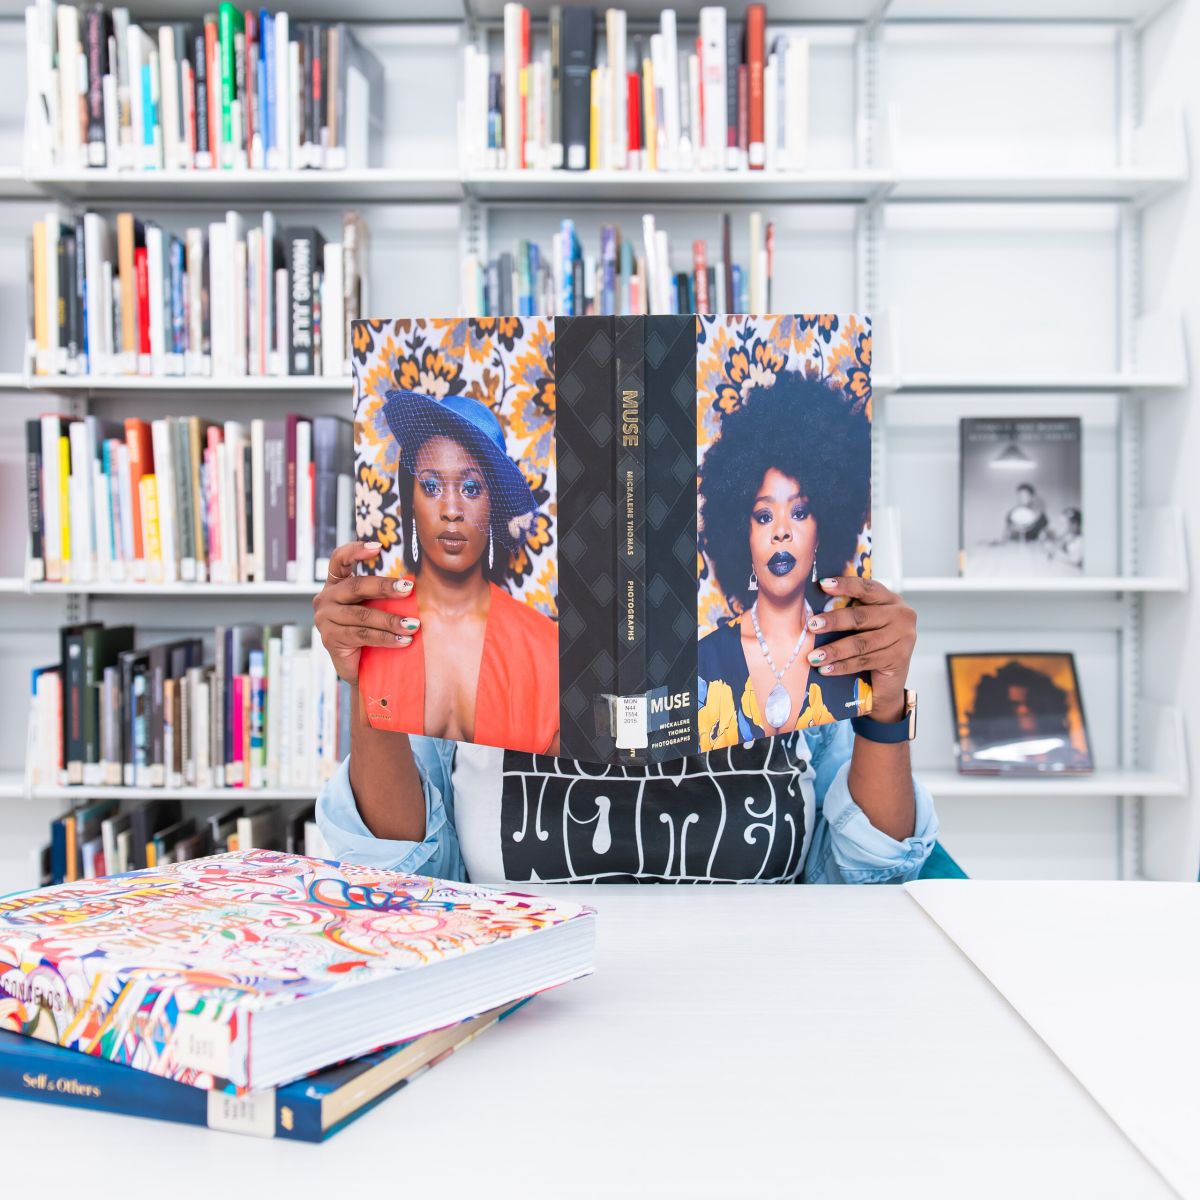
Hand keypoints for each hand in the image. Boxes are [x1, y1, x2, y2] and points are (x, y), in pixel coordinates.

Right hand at [313, 541, 419, 684]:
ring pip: (362, 615)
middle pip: (355, 586)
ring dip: (391, 620)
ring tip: (413, 625)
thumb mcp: (375, 607)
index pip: (339, 559)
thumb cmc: (372, 631)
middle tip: (408, 589)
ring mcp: (325, 619)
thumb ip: (382, 594)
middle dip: (384, 587)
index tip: (378, 547)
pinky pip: (363, 635)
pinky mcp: (330, 638)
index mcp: (336, 584)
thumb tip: (411, 582)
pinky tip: (404, 641)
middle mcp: (326, 598)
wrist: (362, 669)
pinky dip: (386, 638)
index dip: (355, 550)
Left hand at [806, 576, 915, 720]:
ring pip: (861, 643)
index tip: (823, 584)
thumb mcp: (863, 624)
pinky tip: (825, 669)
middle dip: (834, 621)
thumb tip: (813, 606)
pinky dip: (842, 666)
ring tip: (814, 656)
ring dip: (834, 650)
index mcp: (890, 599)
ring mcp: (903, 637)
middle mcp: (901, 614)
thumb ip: (848, 610)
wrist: (888, 680)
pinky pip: (864, 661)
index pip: (866, 588)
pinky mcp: (899, 658)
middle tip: (812, 626)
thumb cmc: (870, 645)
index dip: (845, 585)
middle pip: (861, 616)